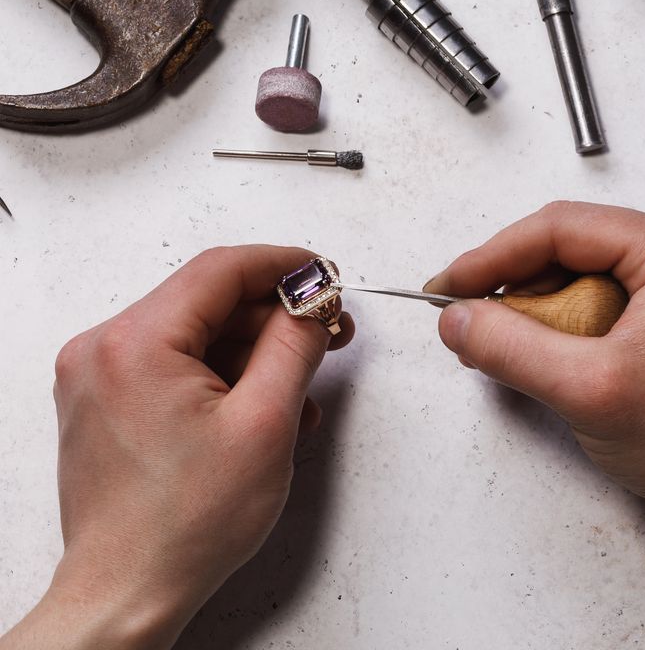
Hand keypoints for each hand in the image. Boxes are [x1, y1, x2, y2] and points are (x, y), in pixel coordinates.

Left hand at [1, 246, 352, 649]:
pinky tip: (264, 405)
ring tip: (302, 387)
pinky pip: (179, 363)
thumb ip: (295, 345)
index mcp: (135, 344)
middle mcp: (105, 348)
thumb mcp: (265, 423)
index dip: (281, 265)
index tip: (320, 273)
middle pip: (210, 302)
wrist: (128, 593)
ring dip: (255, 352)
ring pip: (199, 334)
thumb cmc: (184, 526)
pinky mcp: (110, 398)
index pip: (220, 270)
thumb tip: (311, 300)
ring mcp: (102, 374)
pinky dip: (225, 375)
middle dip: (274, 317)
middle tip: (326, 331)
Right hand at [426, 202, 644, 648]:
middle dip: (508, 281)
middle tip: (463, 313)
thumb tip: (455, 319)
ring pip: (568, 274)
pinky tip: (524, 350)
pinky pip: (582, 301)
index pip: (562, 228)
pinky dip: (546, 324)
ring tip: (491, 341)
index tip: (451, 286)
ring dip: (524, 305)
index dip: (496, 255)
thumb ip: (511, 348)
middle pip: (563, 246)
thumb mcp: (587, 391)